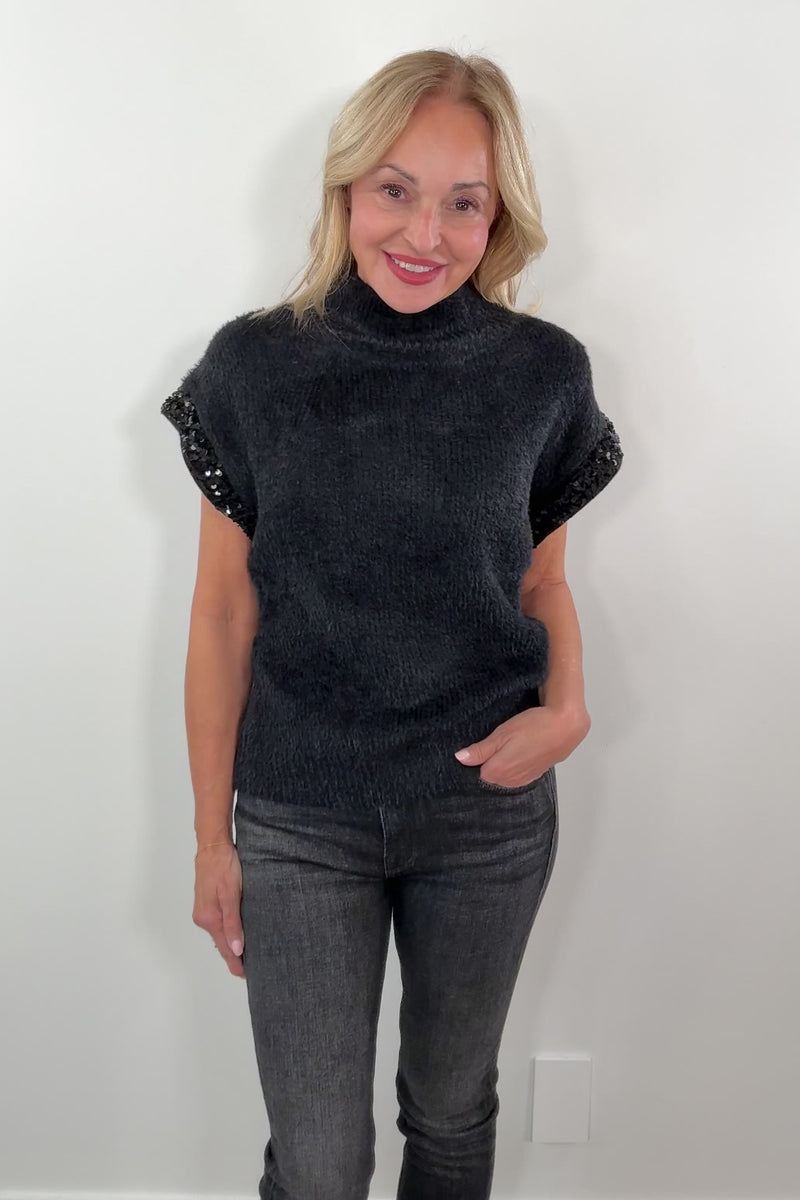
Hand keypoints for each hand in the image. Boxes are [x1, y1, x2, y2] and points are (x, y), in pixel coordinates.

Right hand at [193, 842, 245, 977]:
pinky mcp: (206, 904)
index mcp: (210, 918)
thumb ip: (233, 923)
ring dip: (231, 944)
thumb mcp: (232, 894)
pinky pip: (218, 924)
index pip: (224, 948)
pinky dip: (227, 932)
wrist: (213, 846)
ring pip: (219, 934)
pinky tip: (237, 934)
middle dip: (234, 956)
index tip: (246, 975)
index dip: (235, 963)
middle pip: (221, 943)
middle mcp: (204, 918)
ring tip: (247, 955)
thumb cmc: (224, 866)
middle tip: (252, 968)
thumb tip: (236, 949)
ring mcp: (204, 911)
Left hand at [454, 703, 590, 788]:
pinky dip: (515, 765)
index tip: (483, 744)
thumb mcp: (502, 734)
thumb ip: (480, 750)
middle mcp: (508, 781)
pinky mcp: (534, 776)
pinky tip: (521, 751)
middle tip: (498, 742)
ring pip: (503, 775)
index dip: (478, 756)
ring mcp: (523, 780)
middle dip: (490, 761)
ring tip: (511, 745)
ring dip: (504, 763)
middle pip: (490, 774)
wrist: (565, 727)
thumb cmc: (532, 727)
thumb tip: (460, 758)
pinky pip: (516, 775)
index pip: (475, 770)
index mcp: (496, 772)